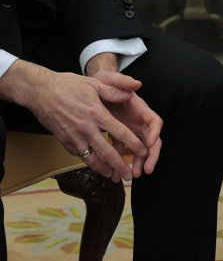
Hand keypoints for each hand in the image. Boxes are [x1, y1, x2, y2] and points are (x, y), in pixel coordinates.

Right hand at [0, 60, 148, 181]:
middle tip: (129, 176)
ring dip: (103, 169)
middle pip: (107, 152)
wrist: (40, 92)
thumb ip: (115, 90)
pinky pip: (79, 154)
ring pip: (91, 158)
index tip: (144, 152)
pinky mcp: (63, 141)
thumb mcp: (95, 84)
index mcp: (97, 114)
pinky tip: (96, 164)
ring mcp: (73, 137)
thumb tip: (134, 91)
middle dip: (120, 166)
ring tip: (113, 176)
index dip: (134, 144)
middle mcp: (86, 129)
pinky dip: (89, 161)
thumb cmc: (69, 86)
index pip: (120, 133)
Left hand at [91, 71, 162, 176]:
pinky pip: (122, 151)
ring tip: (131, 175)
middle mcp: (138, 121)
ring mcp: (129, 130)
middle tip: (146, 170)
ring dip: (137, 163)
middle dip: (150, 156)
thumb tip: (137, 84)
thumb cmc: (103, 82)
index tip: (149, 144)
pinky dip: (119, 162)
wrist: (91, 89)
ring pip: (138, 149)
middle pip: (151, 140)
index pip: (154, 122)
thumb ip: (122, 81)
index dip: (154, 134)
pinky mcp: (118, 136)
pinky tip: (113, 173)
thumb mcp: (111, 79)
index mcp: (140, 109)